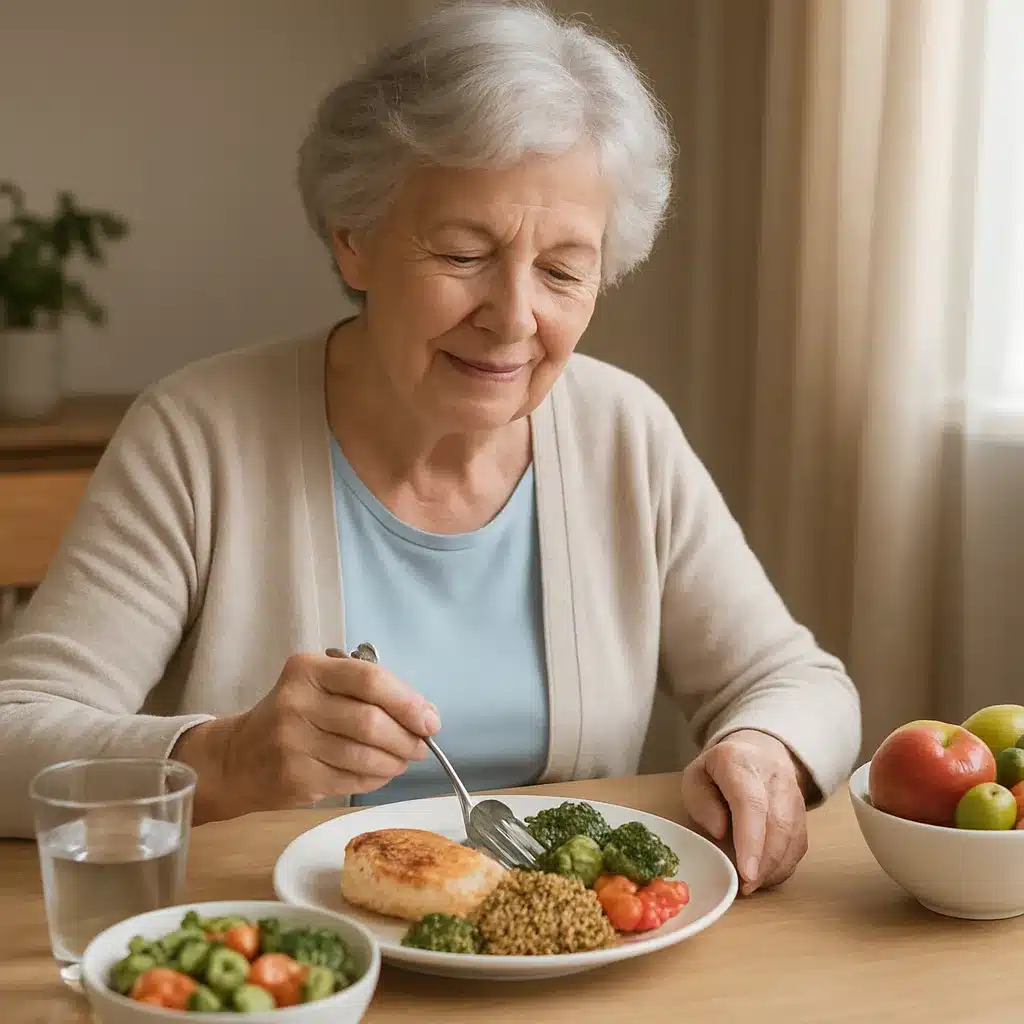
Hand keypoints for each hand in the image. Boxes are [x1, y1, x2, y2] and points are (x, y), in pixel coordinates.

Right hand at [171, 652, 439, 822]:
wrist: (237, 757)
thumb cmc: (292, 716)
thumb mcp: (318, 687)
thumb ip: (364, 692)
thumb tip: (422, 715)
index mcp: (308, 670)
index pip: (369, 679)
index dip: (407, 701)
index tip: (430, 720)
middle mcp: (297, 702)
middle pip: (370, 721)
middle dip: (407, 737)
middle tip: (421, 746)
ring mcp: (292, 742)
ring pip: (363, 755)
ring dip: (395, 762)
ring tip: (403, 761)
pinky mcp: (294, 777)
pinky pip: (351, 780)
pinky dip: (375, 779)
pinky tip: (380, 773)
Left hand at [679, 729, 808, 895]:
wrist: (757, 752)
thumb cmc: (718, 771)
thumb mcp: (695, 778)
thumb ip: (701, 803)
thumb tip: (720, 832)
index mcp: (739, 762)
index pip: (751, 803)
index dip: (751, 840)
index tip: (746, 872)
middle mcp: (773, 775)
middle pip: (778, 823)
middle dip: (764, 862)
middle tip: (746, 887)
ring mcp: (793, 793)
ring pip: (793, 836)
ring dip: (775, 867)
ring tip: (753, 885)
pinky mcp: (803, 812)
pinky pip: (799, 844)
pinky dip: (784, 865)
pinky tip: (766, 876)